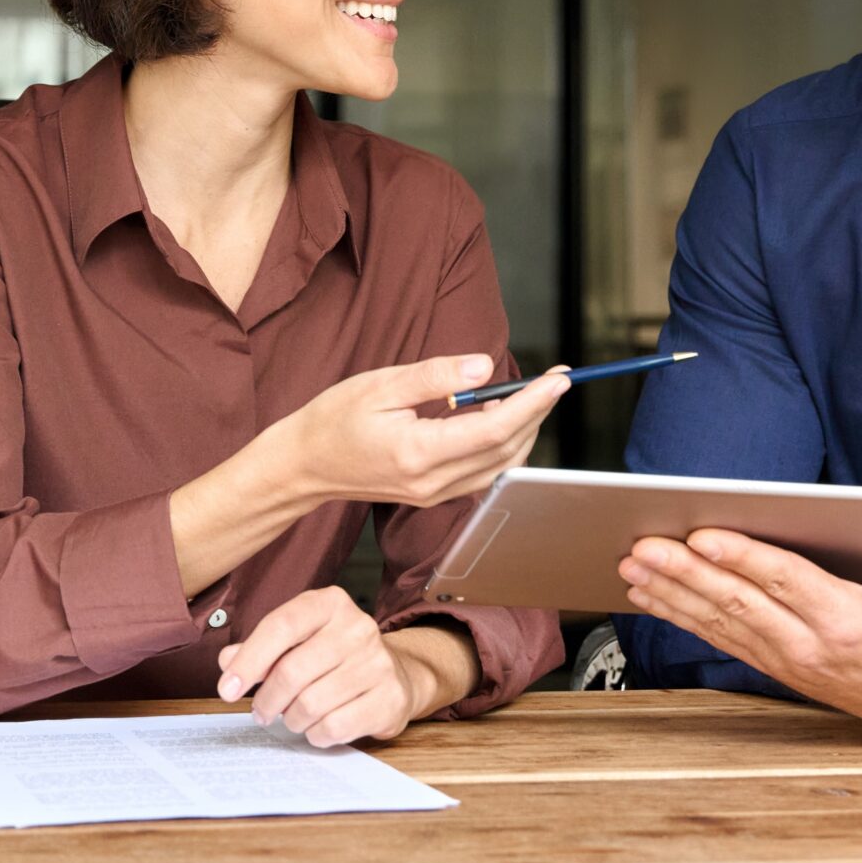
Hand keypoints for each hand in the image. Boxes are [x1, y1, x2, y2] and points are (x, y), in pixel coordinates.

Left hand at [217, 587, 425, 746]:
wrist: (395, 675)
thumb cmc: (334, 657)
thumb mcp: (299, 640)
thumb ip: (261, 649)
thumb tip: (229, 661)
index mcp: (330, 604)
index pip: (280, 626)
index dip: (248, 660)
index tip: (227, 689)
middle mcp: (358, 627)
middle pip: (292, 671)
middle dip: (266, 700)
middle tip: (260, 712)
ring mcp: (378, 663)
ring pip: (310, 704)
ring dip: (291, 720)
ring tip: (292, 717)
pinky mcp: (389, 699)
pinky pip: (334, 727)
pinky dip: (316, 735)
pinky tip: (317, 727)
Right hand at [282, 355, 567, 508]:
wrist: (303, 465)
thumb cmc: (335, 418)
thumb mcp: (381, 385)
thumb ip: (436, 376)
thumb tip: (485, 368)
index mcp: (418, 453)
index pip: (494, 430)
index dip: (532, 404)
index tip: (558, 379)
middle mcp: (432, 482)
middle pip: (506, 450)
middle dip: (537, 413)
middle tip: (554, 379)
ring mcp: (433, 494)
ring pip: (500, 465)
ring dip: (522, 429)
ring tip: (528, 393)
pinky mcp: (432, 495)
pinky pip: (483, 472)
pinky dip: (501, 445)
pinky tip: (497, 417)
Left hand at [619, 492, 861, 726]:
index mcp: (847, 620)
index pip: (785, 582)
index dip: (742, 559)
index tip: (702, 535)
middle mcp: (808, 642)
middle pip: (739, 602)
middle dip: (686, 573)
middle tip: (643, 546)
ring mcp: (785, 656)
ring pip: (719, 622)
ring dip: (672, 593)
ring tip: (632, 564)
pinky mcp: (770, 662)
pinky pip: (717, 637)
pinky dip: (681, 614)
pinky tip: (648, 593)